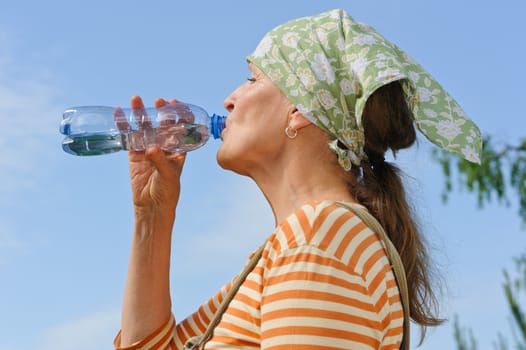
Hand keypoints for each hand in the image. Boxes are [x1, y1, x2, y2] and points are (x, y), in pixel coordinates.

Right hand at [118, 96, 186, 215]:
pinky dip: (124, 126)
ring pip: (144, 128)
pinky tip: (120, 114)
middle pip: (161, 124)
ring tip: (135, 100)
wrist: (152, 207)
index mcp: (178, 150)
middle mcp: (164, 147)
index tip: (176, 104)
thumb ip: (160, 161)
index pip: (181, 128)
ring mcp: (148, 149)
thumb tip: (151, 148)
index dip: (179, 115)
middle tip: (158, 101)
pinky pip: (129, 138)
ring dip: (140, 114)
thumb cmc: (167, 192)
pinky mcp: (134, 155)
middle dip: (160, 111)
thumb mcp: (168, 176)